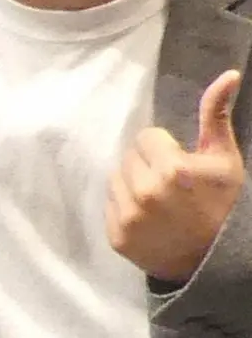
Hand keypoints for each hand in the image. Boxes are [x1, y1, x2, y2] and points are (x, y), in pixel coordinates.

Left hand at [106, 69, 244, 281]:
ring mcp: (129, 217)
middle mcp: (145, 192)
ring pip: (116, 178)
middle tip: (169, 185)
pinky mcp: (116, 237)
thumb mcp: (224, 159)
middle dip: (147, 165)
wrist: (218, 263)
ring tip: (158, 201)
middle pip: (128, 157)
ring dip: (132, 184)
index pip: (146, 138)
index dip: (164, 150)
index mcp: (171, 169)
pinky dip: (124, 208)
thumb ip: (215, 115)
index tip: (180, 167)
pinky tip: (148, 218)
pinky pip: (109, 204)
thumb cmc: (224, 205)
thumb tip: (228, 74)